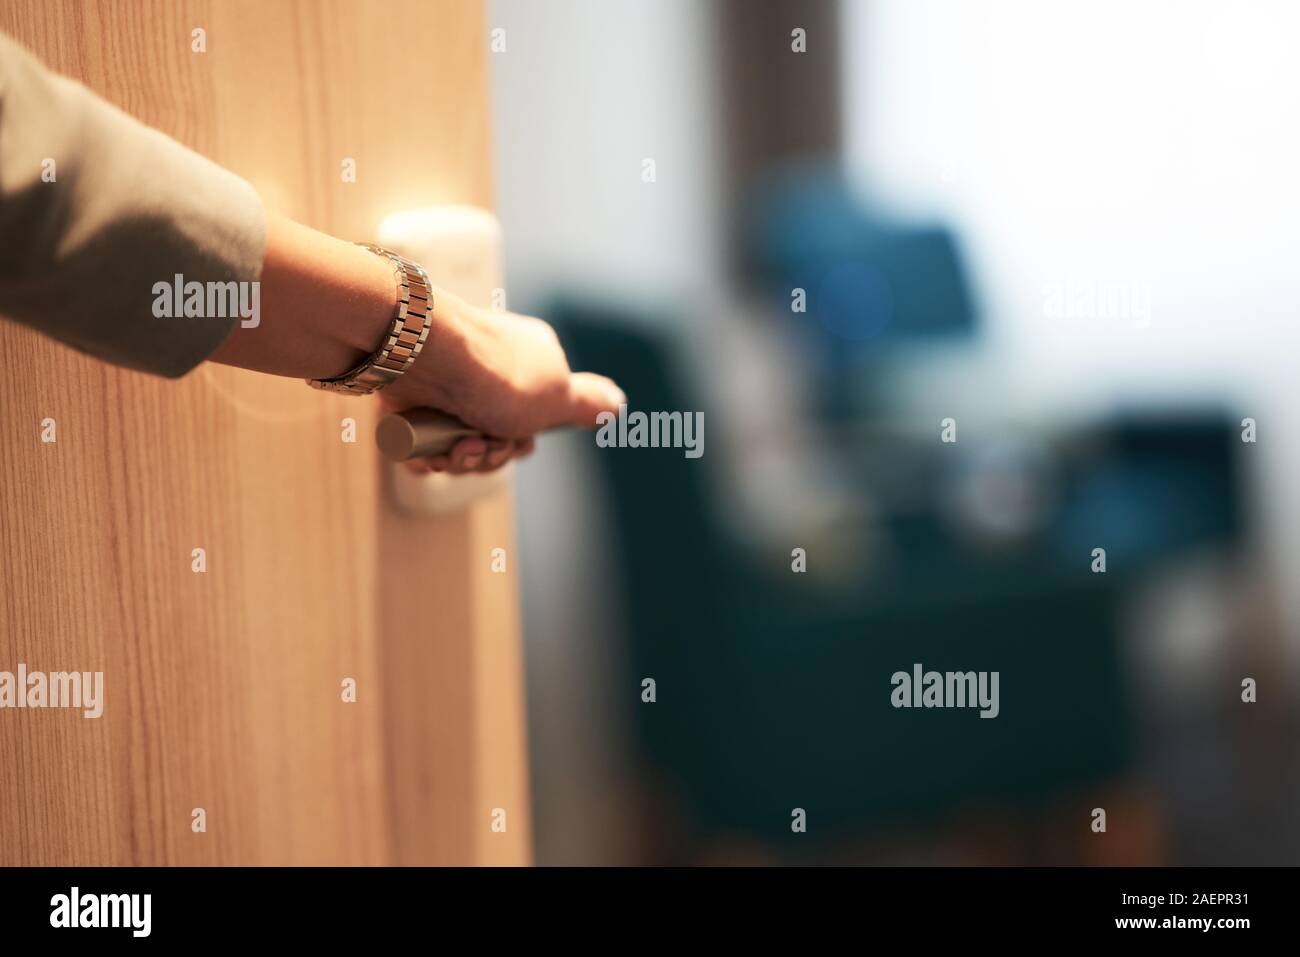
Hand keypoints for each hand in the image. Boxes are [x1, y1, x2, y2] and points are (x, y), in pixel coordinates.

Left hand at [380, 289, 624, 474]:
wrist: (426, 355)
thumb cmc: (498, 374)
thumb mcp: (558, 395)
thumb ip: (588, 404)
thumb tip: (618, 403)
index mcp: (526, 364)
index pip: (531, 420)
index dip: (523, 442)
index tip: (518, 438)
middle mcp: (487, 374)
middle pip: (494, 438)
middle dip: (489, 455)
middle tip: (479, 446)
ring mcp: (445, 387)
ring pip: (457, 446)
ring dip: (459, 459)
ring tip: (453, 447)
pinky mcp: (408, 400)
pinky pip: (420, 446)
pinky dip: (426, 458)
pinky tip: (428, 451)